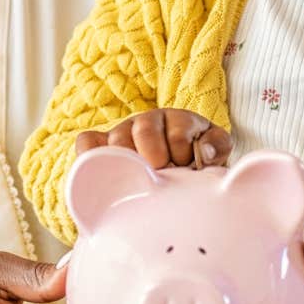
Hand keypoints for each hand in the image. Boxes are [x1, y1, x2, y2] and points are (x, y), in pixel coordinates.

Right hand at [75, 108, 230, 169]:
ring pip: (116, 140)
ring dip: (130, 163)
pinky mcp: (100, 147)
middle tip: (162, 177)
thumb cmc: (195, 167)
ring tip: (142, 182)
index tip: (186, 170)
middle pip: (144, 131)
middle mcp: (147, 122)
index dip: (183, 155)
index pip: (177, 132)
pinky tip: (107, 174)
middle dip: (156, 159)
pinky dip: (91, 156)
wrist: (175, 183)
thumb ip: (216, 147)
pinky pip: (87, 143)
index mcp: (177, 120)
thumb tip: (203, 152)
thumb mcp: (214, 154)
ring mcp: (121, 134)